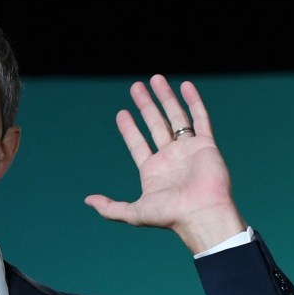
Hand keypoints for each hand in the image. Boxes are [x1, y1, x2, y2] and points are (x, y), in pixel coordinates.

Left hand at [84, 74, 245, 253]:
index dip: (129, 129)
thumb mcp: (134, 213)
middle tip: (135, 87)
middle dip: (145, 105)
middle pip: (155, 124)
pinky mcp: (206, 145)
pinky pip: (200, 118)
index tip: (121, 113)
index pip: (137, 143)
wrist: (202, 214)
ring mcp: (188, 150)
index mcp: (153, 170)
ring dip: (165, 98)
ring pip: (175, 117)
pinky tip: (184, 86)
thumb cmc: (170, 216)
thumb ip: (110, 207)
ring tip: (155, 79)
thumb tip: (87, 200)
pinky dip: (193, 101)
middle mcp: (170, 157)